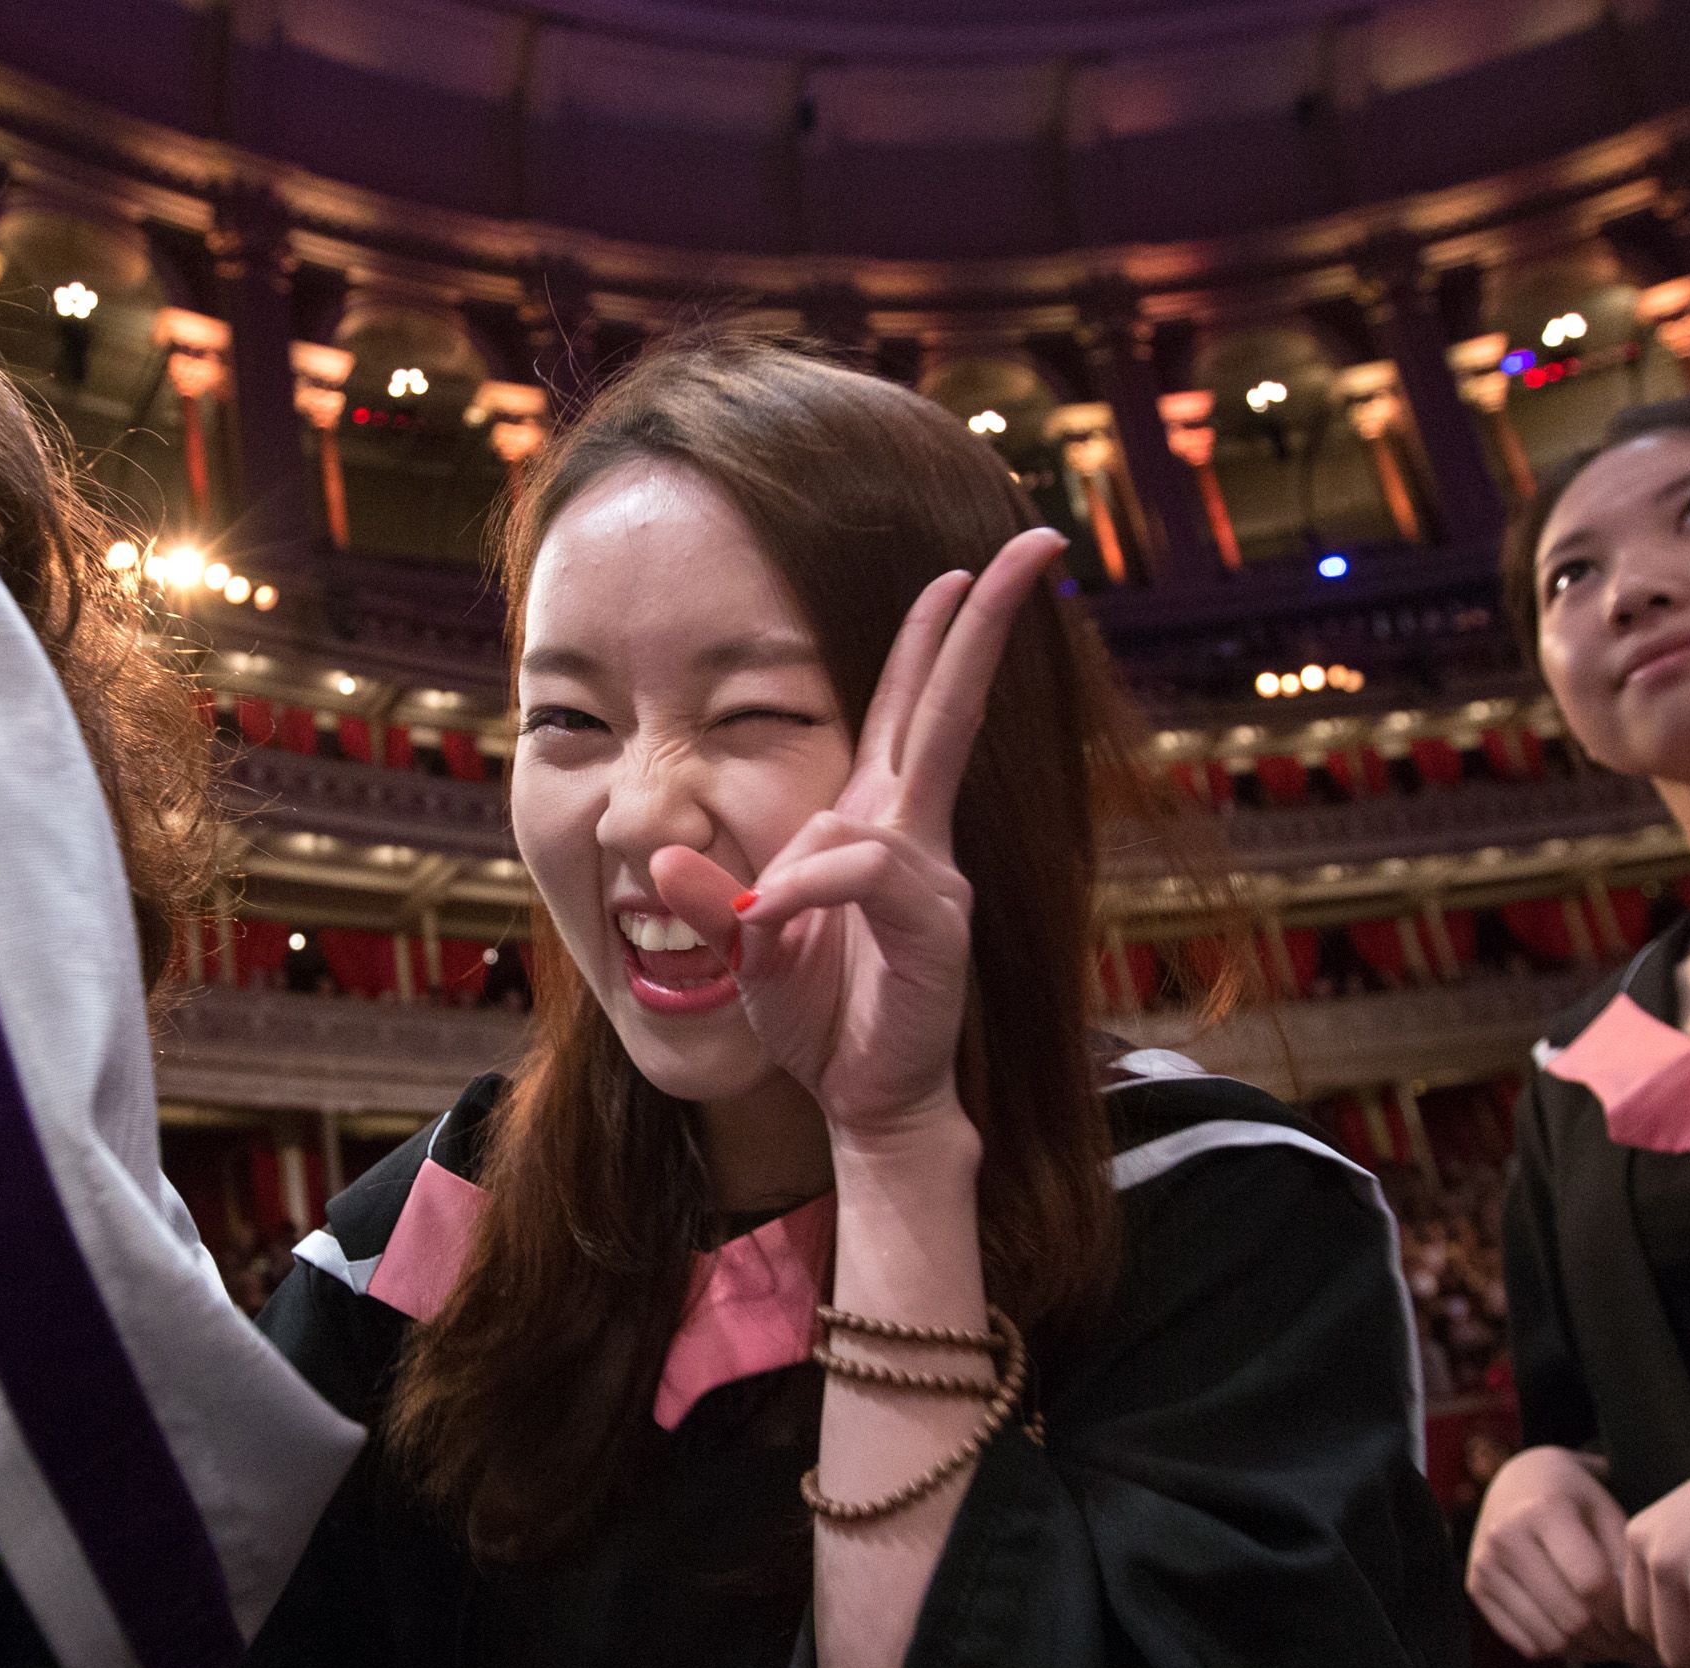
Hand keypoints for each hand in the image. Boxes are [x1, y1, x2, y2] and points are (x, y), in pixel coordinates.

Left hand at [654, 527, 1066, 1147]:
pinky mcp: (935, 928)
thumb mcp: (742, 949)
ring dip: (805, 863)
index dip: (936, 641)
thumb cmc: (818, 1017)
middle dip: (989, 626)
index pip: (912, 710)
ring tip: (765, 927)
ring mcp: (932, 879)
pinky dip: (813, 887)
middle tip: (1034, 546)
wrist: (866, 1100)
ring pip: (871, 815)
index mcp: (875, 823)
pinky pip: (866, 873)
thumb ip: (706, 900)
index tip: (963, 573)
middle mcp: (914, 837)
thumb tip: (655, 856)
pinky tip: (777, 918)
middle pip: (951, 709)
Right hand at [1466, 1446, 1653, 1666]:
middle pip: (1571, 1617)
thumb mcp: (1606, 1513)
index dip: (1626, 1613)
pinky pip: (1527, 1645)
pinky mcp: (1475, 1588)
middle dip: (1613, 1642)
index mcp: (1543, 1510)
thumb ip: (1624, 1564)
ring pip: (1549, 1640)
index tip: (1643, 1621)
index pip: (1592, 1583)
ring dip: (1589, 1653)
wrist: (1516, 1480)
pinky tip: (1581, 1639)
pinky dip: (1560, 1651)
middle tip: (1638, 1648)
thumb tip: (1639, 1627)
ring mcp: (1484, 1565)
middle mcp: (1505, 1537)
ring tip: (1614, 1646)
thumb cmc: (1574, 1499)